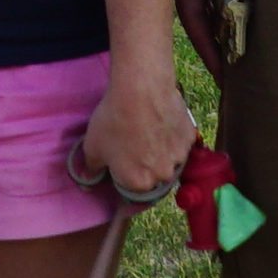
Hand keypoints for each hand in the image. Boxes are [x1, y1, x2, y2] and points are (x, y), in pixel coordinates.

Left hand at [72, 48, 195, 204]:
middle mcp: (162, 175)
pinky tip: (161, 120)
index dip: (124, 174)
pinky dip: (172, 135)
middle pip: (154, 175)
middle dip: (145, 164)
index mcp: (138, 184)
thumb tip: (87, 182)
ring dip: (161, 151)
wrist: (141, 89)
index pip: (132, 188)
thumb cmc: (113, 120)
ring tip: (148, 129)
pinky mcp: (190, 137)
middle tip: (134, 142)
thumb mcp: (92, 147)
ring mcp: (180, 157)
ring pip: (169, 159)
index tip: (120, 159)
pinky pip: (180, 142)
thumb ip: (91, 170)